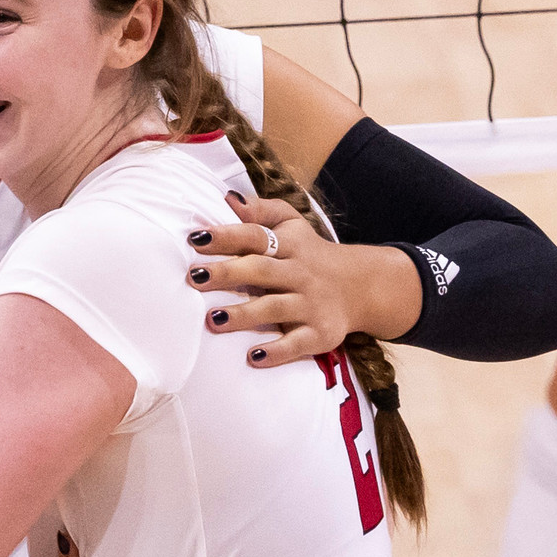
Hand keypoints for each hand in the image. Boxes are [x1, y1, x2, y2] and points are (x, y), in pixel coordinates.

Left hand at [187, 193, 421, 364]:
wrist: (362, 287)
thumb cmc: (310, 254)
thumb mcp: (293, 225)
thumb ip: (262, 211)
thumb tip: (228, 198)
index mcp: (291, 245)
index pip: (256, 236)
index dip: (226, 236)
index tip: (194, 239)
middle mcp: (300, 273)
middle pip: (261, 271)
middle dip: (227, 273)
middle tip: (194, 277)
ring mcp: (311, 305)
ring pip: (275, 309)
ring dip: (244, 315)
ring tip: (213, 320)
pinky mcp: (320, 333)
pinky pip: (297, 344)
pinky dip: (276, 353)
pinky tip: (252, 358)